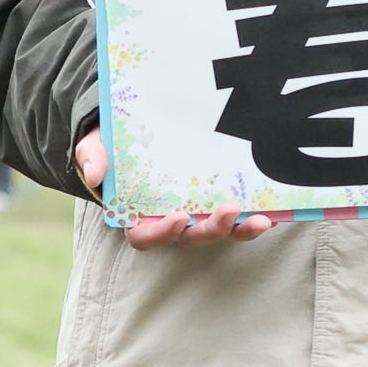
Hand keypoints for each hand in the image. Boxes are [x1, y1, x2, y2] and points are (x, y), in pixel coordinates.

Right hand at [74, 133, 272, 247]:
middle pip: (191, 237)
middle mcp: (168, 219)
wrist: (135, 129)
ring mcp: (196, 213)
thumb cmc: (112, 144)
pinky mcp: (216, 201)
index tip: (179, 217)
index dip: (163, 233)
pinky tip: (275, 210)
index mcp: (136, 214)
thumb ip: (92, 157)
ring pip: (218, 230)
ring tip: (262, 220)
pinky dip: (254, 215)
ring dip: (241, 229)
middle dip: (212, 229)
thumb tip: (95, 173)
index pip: (146, 236)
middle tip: (230, 211)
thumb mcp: (96, 145)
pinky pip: (238, 216)